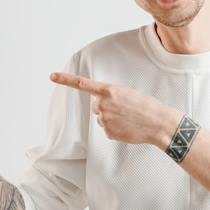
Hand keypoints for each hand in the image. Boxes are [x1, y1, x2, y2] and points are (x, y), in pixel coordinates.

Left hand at [50, 72, 181, 147]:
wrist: (158, 122)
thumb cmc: (145, 106)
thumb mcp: (127, 93)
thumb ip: (110, 97)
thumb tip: (100, 108)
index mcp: (108, 90)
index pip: (82, 84)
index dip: (65, 80)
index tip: (51, 76)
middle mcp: (102, 104)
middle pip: (96, 106)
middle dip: (107, 108)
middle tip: (124, 110)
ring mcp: (104, 119)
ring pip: (102, 119)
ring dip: (112, 119)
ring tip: (128, 119)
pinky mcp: (108, 133)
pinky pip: (107, 130)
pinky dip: (116, 130)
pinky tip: (128, 128)